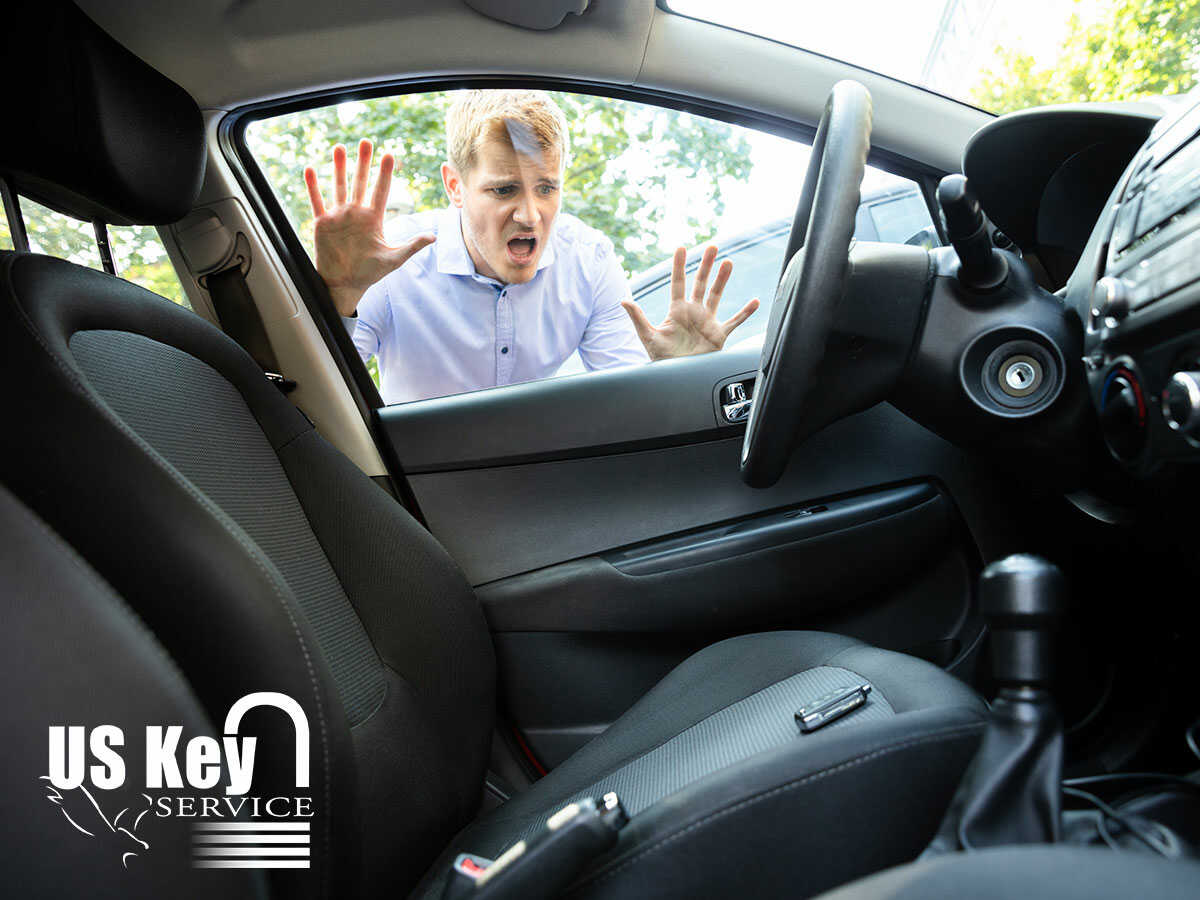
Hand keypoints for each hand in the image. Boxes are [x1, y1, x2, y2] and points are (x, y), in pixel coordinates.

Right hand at [304, 139, 435, 316]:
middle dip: (363, 162)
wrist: (346, 284)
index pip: (381, 191)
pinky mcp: (322, 223)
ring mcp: (339, 216)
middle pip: (361, 183)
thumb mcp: (394, 259)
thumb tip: (433, 237)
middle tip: (366, 142)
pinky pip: (317, 201)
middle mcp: (356, 213)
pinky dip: (313, 186)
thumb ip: (411, 246)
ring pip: (339, 186)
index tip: (389, 155)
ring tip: (339, 147)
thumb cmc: (370, 273)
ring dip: (339, 168)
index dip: (385, 174)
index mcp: (374, 219)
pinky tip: (310, 169)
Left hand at [621, 246, 759, 360]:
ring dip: (723, 279)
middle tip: (712, 247)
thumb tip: (624, 301)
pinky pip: (735, 322)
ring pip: (716, 296)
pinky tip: (755, 302)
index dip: (679, 265)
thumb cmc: (662, 360)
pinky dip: (745, 313)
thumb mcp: (648, 337)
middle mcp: (693, 312)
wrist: (677, 379)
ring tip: (728, 262)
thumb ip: (638, 318)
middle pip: (700, 283)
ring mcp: (707, 322)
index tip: (681, 248)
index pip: (678, 283)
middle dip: (706, 265)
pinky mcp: (718, 335)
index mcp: (676, 311)